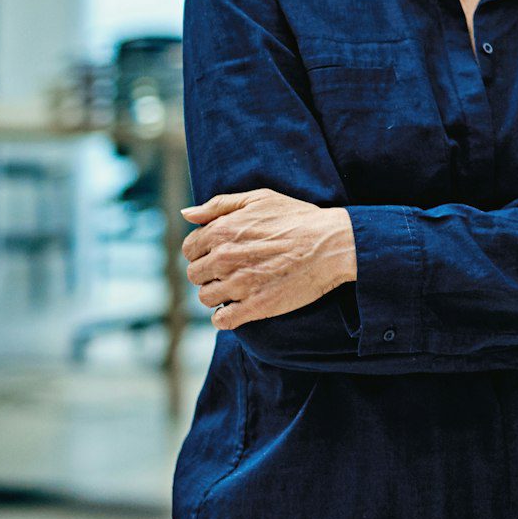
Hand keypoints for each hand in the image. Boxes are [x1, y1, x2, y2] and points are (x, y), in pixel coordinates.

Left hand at [181, 189, 356, 330]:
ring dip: (217, 294)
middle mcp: (224, 258)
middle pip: (195, 275)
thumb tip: (186, 214)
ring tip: (239, 286)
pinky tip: (239, 307)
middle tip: (233, 269)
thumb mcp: (259, 198)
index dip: (202, 251)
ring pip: (206, 298)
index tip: (220, 252)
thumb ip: (218, 205)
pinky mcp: (254, 307)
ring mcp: (238, 284)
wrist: (331, 244)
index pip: (189, 249)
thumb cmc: (297, 218)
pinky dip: (225, 317)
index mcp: (222, 231)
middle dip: (209, 273)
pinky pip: (222, 320)